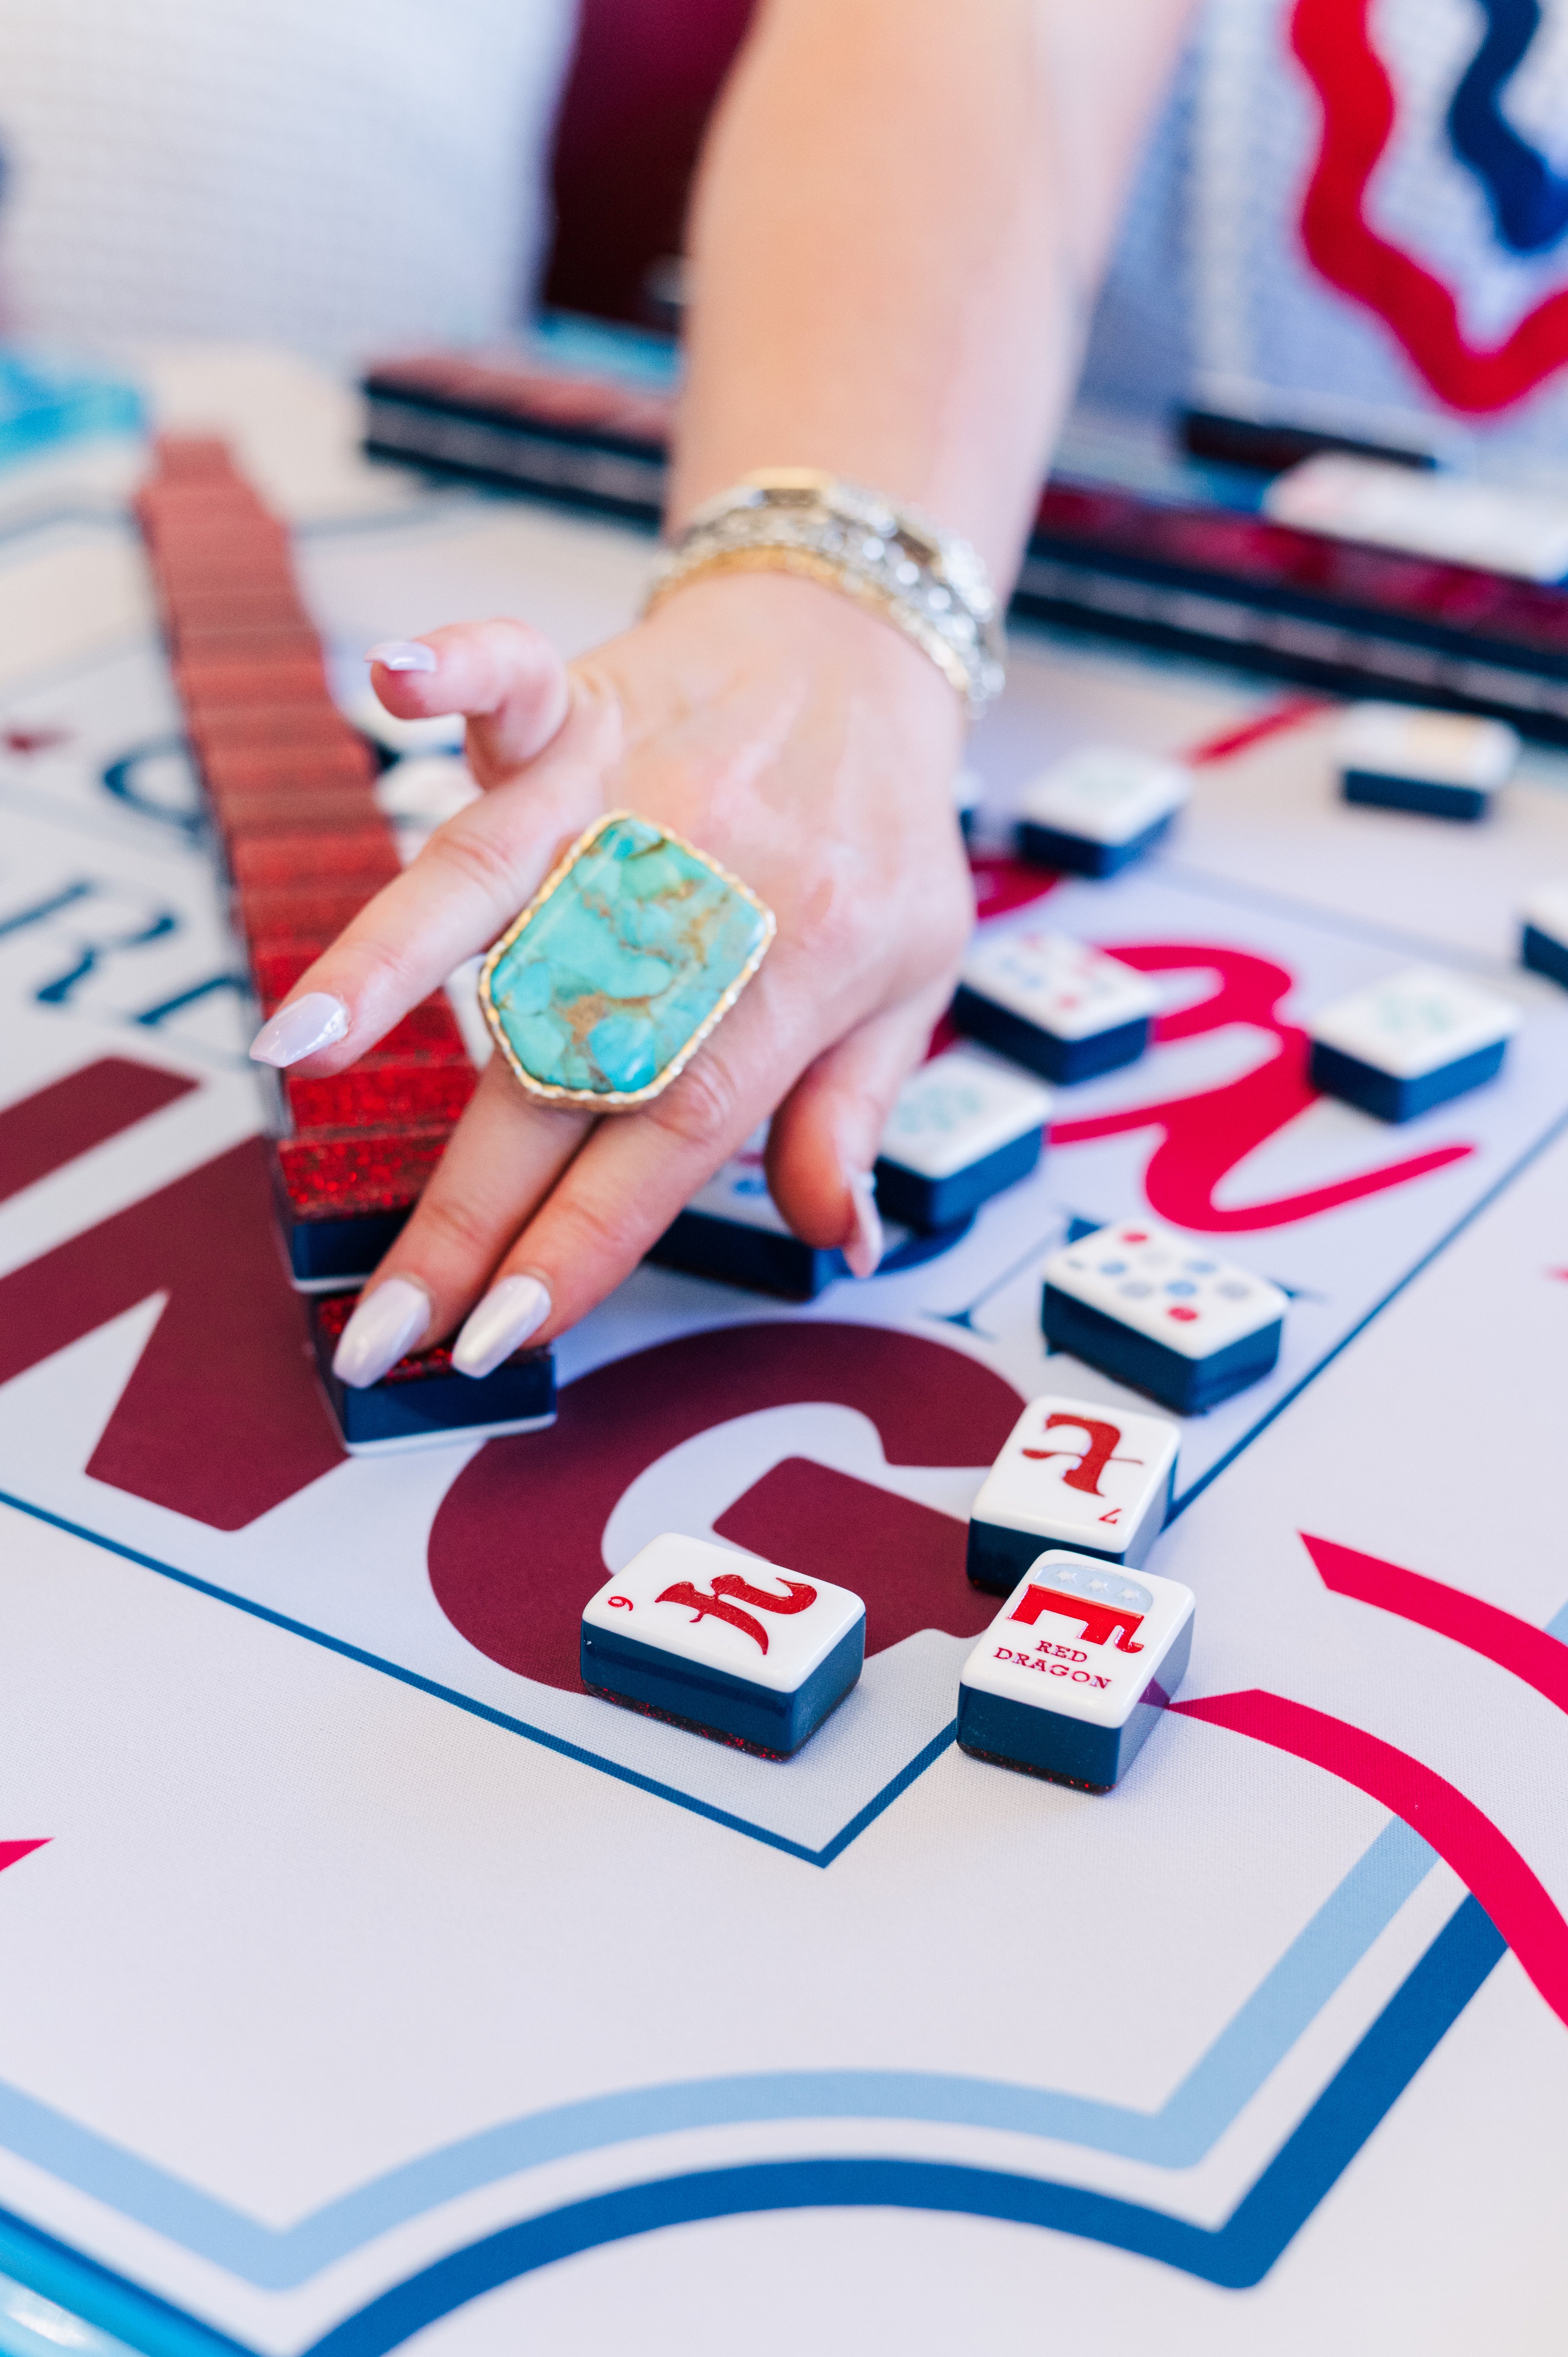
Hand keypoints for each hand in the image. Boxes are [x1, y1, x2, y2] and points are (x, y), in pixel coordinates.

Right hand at [250, 570, 971, 1381]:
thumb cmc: (877, 832)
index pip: (669, 1134)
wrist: (865, 649)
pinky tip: (395, 679)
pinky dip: (455, 671)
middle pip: (558, 1062)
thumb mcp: (908, 979)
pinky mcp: (577, 704)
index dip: (579, 1241)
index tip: (497, 1335)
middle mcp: (690, 889)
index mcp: (788, 970)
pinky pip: (511, 676)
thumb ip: (851, 1110)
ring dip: (392, 960)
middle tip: (381, 1318)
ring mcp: (622, 789)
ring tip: (295, 1047)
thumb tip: (839, 1242)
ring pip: (494, 884)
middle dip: (466, 1203)